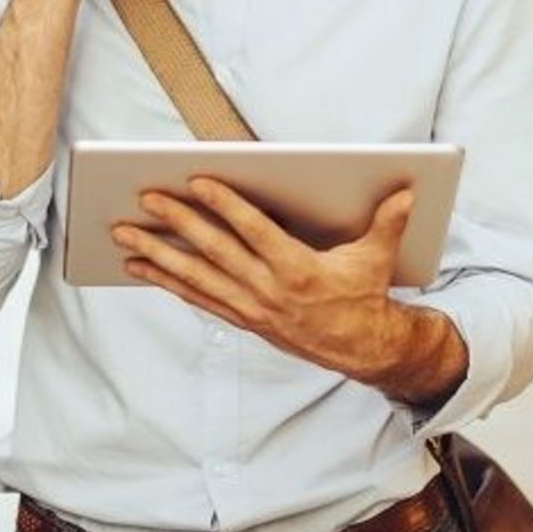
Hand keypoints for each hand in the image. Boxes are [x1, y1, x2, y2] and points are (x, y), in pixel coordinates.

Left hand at [111, 179, 419, 383]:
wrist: (362, 350)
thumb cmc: (365, 294)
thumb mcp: (378, 257)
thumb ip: (388, 221)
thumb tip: (407, 190)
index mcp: (298, 270)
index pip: (253, 230)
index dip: (224, 204)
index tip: (196, 181)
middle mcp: (268, 290)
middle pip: (214, 251)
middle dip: (177, 224)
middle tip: (146, 199)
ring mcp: (251, 308)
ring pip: (196, 278)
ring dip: (157, 256)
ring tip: (124, 236)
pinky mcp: (243, 319)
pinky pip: (198, 298)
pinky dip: (167, 282)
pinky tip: (141, 267)